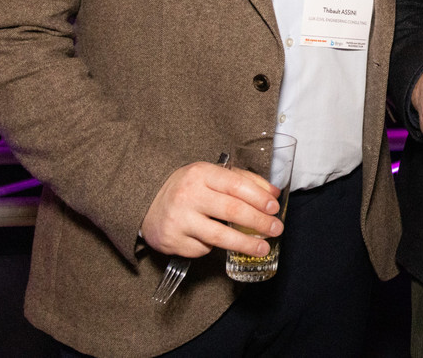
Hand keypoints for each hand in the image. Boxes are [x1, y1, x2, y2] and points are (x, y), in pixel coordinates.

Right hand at [140, 160, 283, 257]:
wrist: (146, 201)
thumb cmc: (188, 188)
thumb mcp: (212, 175)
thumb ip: (243, 181)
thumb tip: (272, 193)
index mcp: (201, 173)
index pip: (236, 185)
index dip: (259, 198)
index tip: (274, 208)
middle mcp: (189, 195)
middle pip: (232, 210)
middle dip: (259, 222)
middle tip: (276, 229)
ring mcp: (179, 220)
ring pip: (220, 236)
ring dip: (245, 244)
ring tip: (263, 248)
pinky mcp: (173, 241)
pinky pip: (203, 248)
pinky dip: (215, 248)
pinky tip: (219, 243)